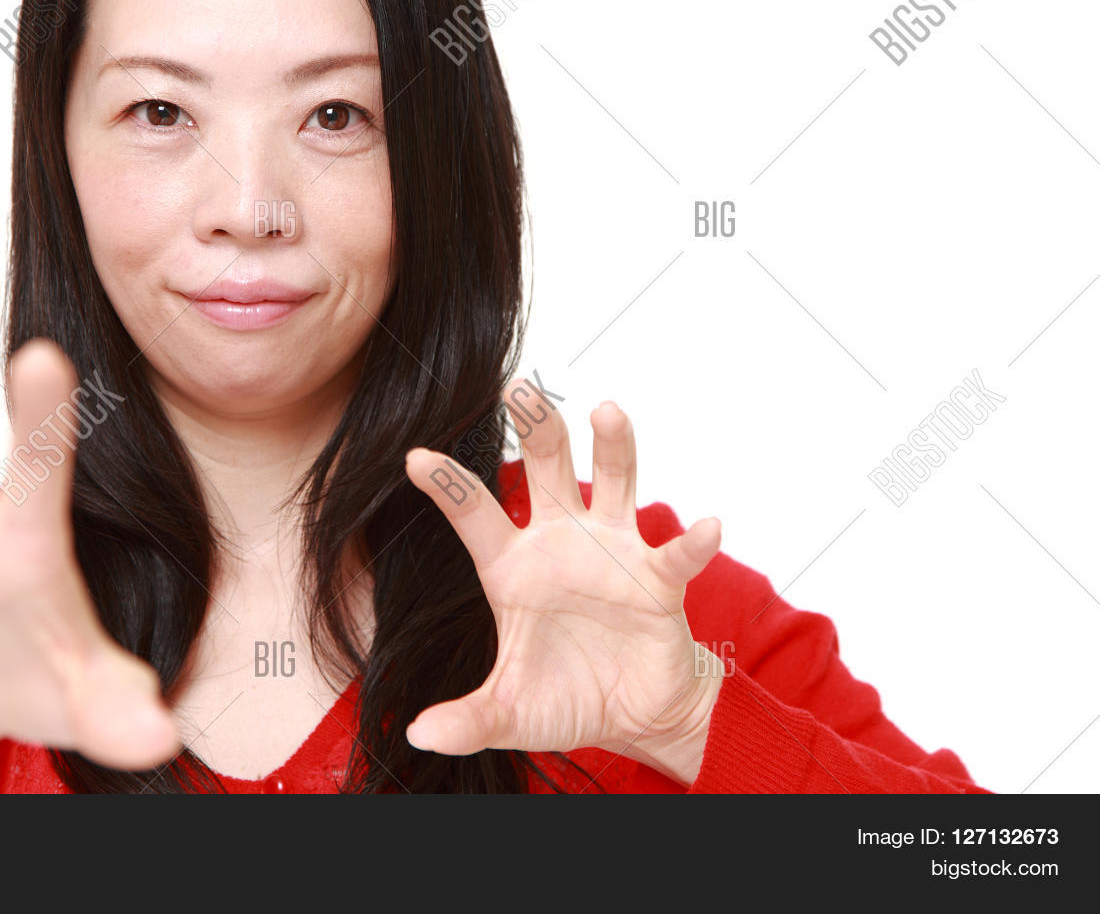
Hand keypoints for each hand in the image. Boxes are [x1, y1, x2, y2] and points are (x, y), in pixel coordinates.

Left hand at [403, 379, 723, 784]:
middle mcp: (560, 543)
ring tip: (608, 408)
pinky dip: (692, 541)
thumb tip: (417, 734)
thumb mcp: (508, 713)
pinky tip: (706, 526)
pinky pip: (676, 555)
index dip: (447, 485)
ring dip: (613, 448)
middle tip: (520, 388)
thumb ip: (467, 719)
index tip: (415, 455)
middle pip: (544, 470)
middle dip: (535, 428)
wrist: (634, 714)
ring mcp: (611, 552)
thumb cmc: (566, 696)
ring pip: (611, 483)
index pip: (474, 514)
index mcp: (511, 567)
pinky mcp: (657, 579)